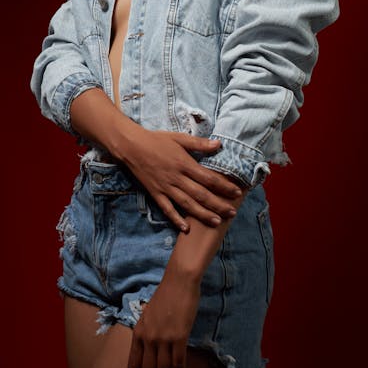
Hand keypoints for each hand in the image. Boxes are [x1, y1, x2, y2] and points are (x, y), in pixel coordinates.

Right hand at [119, 128, 242, 231]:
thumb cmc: (157, 140)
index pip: (208, 178)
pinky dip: (176, 219)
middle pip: (201, 194)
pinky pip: (167, 209)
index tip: (236, 193)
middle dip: (218, 204)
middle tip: (232, 213)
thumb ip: (199, 143)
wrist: (131, 146)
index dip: (224, 186)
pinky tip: (185, 229)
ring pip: (187, 204)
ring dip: (202, 214)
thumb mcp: (179, 138)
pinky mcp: (155, 193)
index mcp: (184, 163)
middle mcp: (177, 178)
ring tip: (216, 222)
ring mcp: (166, 187)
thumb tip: (219, 144)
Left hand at [128, 272, 200, 367]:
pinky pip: (178, 361)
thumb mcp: (148, 314)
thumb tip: (148, 348)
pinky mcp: (179, 336)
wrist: (179, 281)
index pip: (133, 364)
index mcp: (138, 332)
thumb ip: (146, 331)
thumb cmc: (165, 295)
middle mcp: (148, 338)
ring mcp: (163, 338)